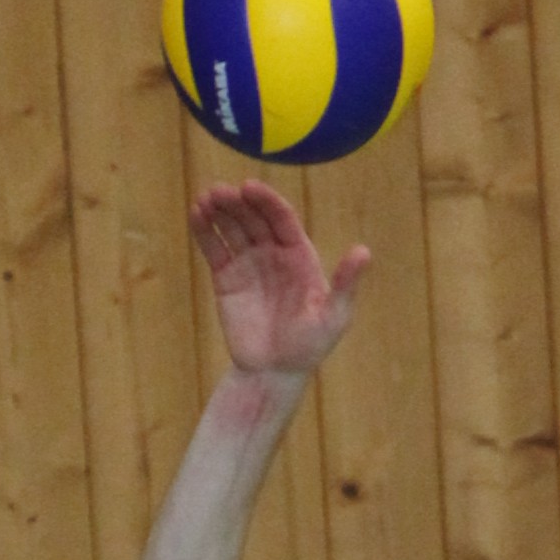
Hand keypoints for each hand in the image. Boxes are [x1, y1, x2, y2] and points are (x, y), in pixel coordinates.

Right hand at [191, 180, 370, 373]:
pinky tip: (196, 214)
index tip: (249, 188)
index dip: (266, 201)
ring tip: (205, 198)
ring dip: (218, 210)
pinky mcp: (225, 277)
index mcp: (298, 253)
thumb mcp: (333, 317)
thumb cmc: (309, 346)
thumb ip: (345, 284)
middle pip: (253, 217)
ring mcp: (247, 261)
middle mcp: (272, 251)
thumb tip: (363, 252)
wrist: (274, 372)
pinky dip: (204, 230)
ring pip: (232, 227)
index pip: (281, 218)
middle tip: (221, 192)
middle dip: (237, 202)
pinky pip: (214, 248)